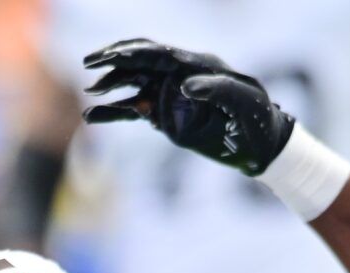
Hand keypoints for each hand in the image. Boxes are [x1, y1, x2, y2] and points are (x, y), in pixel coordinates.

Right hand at [81, 41, 294, 177]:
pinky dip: (112, 113)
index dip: (131, 52)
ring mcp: (170, 96)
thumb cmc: (257, 118)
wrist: (261, 144)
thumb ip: (217, 89)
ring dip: (110, 88)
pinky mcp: (166, 117)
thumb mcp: (244, 102)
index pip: (157, 53)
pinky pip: (133, 112)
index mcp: (196, 65)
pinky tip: (92, 116)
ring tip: (90, 95)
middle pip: (139, 62)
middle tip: (88, 65)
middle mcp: (179, 76)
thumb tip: (185, 84)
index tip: (107, 56)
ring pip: (132, 86)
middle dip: (113, 62)